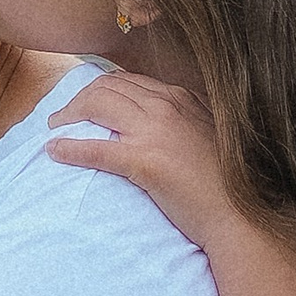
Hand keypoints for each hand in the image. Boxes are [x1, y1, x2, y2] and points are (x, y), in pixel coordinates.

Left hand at [46, 71, 235, 250]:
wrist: (240, 215)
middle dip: (80, 97)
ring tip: (56, 128)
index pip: (129, 80)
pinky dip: (70, 148)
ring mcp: (155, 132)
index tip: (87, 102)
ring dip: (69, 114)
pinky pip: (96, 149)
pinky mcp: (145, 162)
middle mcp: (167, 106)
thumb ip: (185, 120)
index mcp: (182, 98)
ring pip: (97, 105)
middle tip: (63, 117)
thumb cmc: (228, 184)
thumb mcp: (209, 136)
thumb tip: (159, 124)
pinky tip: (55, 151)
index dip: (101, 89)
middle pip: (108, 86)